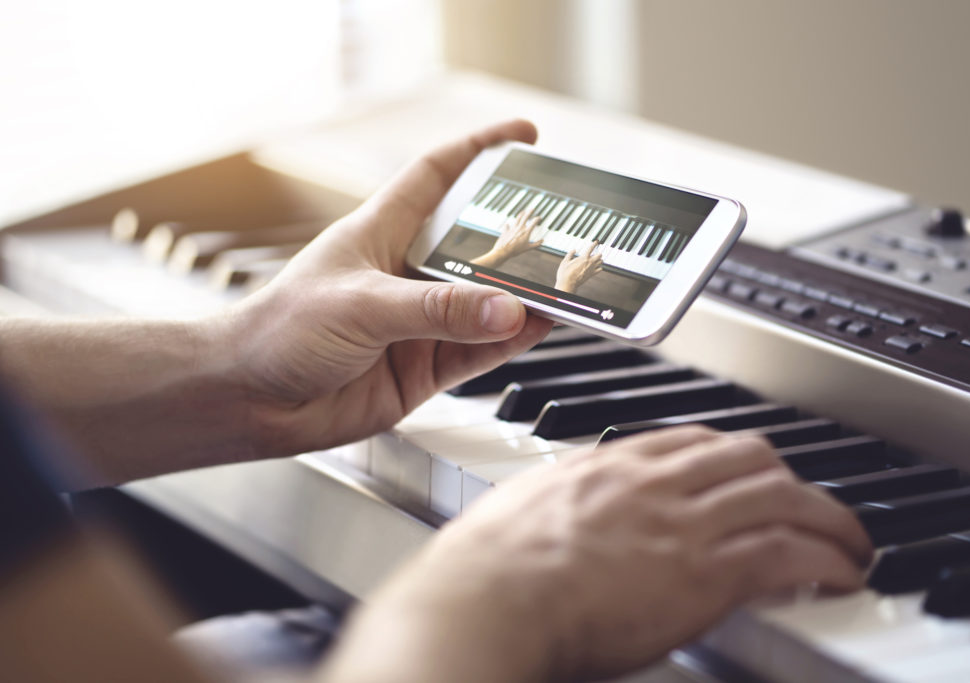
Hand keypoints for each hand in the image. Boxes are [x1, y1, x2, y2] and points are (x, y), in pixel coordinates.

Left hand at [222, 120, 553, 456]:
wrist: (250, 401)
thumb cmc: (279, 332)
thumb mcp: (361, 306)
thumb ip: (436, 310)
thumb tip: (507, 308)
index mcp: (381, 232)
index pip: (438, 176)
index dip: (480, 151)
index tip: (525, 137)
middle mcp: (405, 273)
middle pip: (477, 244)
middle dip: (520, 235)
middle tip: (566, 228)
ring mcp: (418, 322)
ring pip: (486, 302)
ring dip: (523, 295)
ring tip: (566, 283)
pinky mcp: (424, 367)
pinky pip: (481, 350)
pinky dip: (511, 339)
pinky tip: (538, 326)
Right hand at [331, 427, 871, 681]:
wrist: (490, 597)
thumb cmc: (489, 566)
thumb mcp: (527, 510)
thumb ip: (565, 505)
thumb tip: (569, 520)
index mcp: (612, 466)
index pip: (693, 441)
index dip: (732, 458)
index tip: (746, 475)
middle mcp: (656, 482)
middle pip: (750, 456)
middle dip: (789, 480)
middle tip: (807, 505)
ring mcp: (685, 521)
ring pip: (784, 497)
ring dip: (830, 520)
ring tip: (850, 543)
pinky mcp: (708, 571)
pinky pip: (790, 552)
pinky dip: (829, 560)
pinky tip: (842, 574)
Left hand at [470, 209, 544, 267]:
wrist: (503, 251)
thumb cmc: (516, 250)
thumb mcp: (528, 248)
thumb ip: (536, 244)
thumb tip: (542, 241)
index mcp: (526, 232)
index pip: (533, 222)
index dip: (537, 219)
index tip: (539, 217)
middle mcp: (519, 228)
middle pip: (525, 217)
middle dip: (529, 212)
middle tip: (532, 209)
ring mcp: (512, 228)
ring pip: (517, 219)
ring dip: (521, 214)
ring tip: (523, 211)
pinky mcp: (506, 230)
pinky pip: (507, 226)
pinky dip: (508, 225)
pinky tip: (508, 224)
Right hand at [555, 240, 601, 292]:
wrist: (568, 284)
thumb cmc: (565, 273)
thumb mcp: (565, 261)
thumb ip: (570, 254)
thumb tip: (574, 250)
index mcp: (583, 257)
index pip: (591, 248)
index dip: (594, 244)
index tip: (596, 242)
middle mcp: (589, 262)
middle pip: (599, 255)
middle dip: (598, 253)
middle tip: (596, 252)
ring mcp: (591, 269)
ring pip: (600, 262)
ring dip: (599, 259)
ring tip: (598, 259)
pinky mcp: (591, 275)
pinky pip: (600, 270)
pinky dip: (600, 267)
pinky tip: (598, 267)